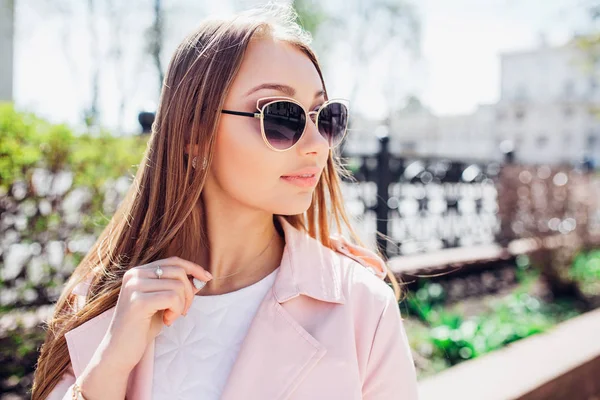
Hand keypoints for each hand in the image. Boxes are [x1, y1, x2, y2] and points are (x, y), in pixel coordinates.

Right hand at [102, 256, 212, 372]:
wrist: (119, 351)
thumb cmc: (142, 327)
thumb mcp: (164, 304)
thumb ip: (179, 289)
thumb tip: (202, 277)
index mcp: (138, 272)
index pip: (173, 261)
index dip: (193, 268)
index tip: (207, 278)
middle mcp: (134, 275)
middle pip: (178, 271)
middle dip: (189, 292)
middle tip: (183, 311)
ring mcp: (134, 286)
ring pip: (178, 285)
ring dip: (182, 304)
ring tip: (171, 317)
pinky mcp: (138, 301)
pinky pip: (172, 298)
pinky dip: (176, 310)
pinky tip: (168, 320)